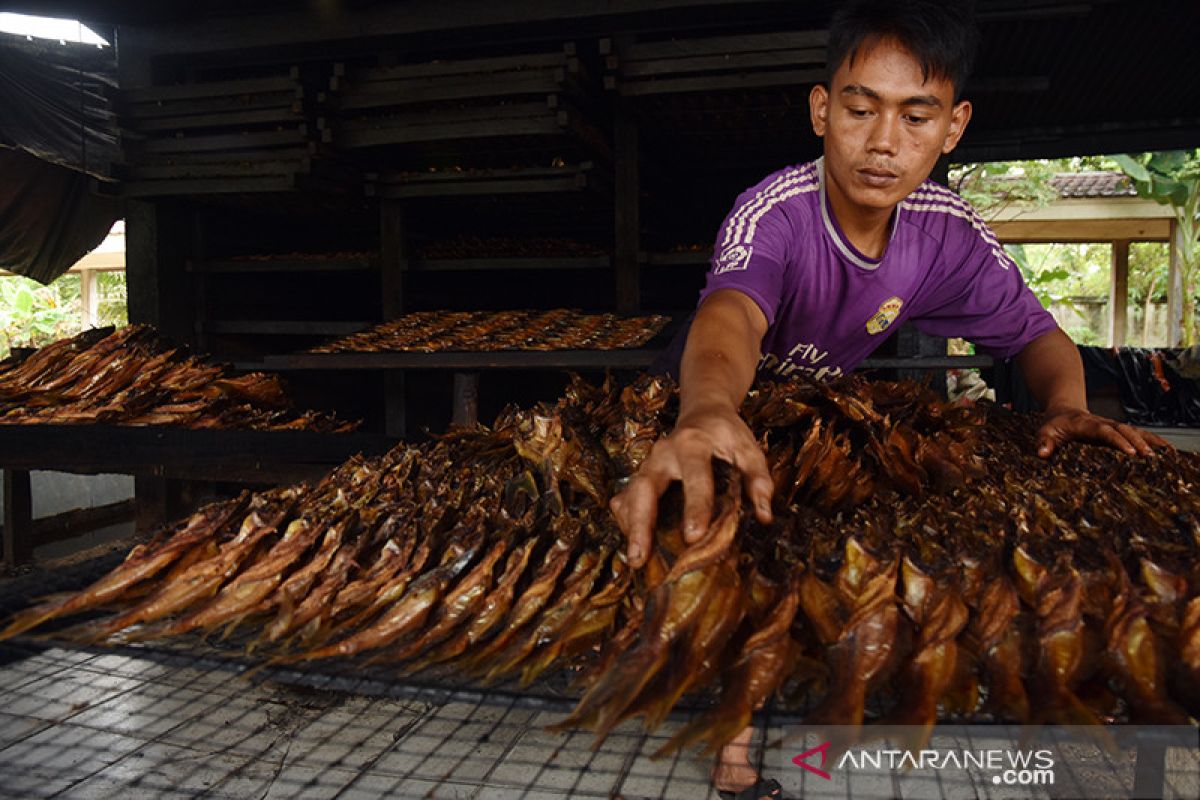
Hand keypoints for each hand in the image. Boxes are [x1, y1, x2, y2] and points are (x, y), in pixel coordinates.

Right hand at [609, 405, 773, 567]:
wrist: (703, 412)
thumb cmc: (727, 434)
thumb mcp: (748, 448)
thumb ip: (758, 478)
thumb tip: (764, 515)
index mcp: (693, 443)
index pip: (694, 477)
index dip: (695, 507)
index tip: (694, 536)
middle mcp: (663, 453)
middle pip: (644, 487)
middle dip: (641, 523)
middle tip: (641, 557)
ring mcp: (647, 464)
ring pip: (629, 495)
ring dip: (631, 527)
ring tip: (636, 559)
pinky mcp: (639, 475)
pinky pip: (624, 499)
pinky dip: (627, 522)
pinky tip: (636, 544)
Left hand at [1036, 406, 1170, 457]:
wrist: (1063, 409)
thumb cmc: (1054, 425)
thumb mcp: (1045, 432)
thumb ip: (1044, 442)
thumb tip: (1042, 453)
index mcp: (1086, 424)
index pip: (1105, 431)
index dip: (1118, 441)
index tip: (1130, 452)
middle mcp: (1103, 423)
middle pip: (1124, 430)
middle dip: (1138, 442)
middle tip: (1150, 457)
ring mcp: (1113, 426)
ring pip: (1134, 431)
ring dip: (1150, 441)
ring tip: (1166, 454)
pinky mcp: (1118, 430)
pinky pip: (1137, 434)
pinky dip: (1152, 440)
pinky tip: (1167, 450)